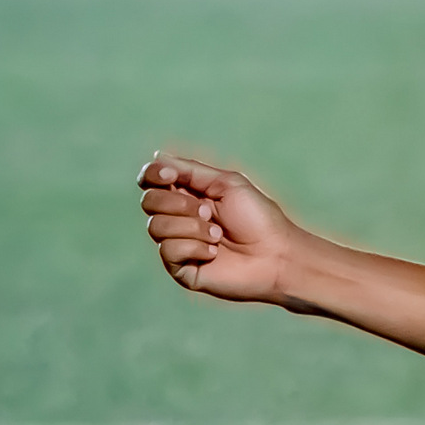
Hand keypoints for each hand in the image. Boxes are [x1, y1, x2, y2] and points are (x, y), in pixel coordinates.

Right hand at [140, 153, 304, 302]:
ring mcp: (178, 244)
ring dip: (191, 227)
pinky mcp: (180, 268)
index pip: (150, 181)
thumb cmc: (258, 218)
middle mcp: (178, 218)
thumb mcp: (226, 183)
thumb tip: (158, 156)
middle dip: (178, 204)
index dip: (152, 175)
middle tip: (209, 211)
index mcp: (188, 195)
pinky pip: (168, 251)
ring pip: (156, 227)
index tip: (170, 176)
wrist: (275, 255)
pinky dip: (194, 247)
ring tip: (217, 234)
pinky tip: (213, 253)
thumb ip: (190, 170)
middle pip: (148, 202)